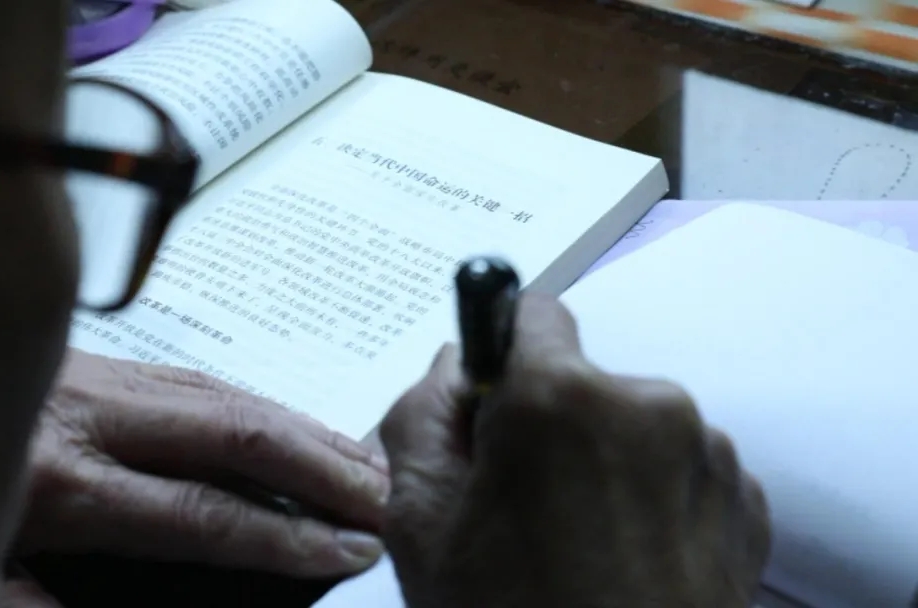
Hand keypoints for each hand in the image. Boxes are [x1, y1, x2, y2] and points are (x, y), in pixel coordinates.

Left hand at [13, 348, 389, 577]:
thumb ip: (34, 606)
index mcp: (56, 481)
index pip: (201, 512)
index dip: (283, 535)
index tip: (346, 547)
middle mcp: (85, 415)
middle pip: (230, 430)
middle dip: (317, 461)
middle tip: (382, 491)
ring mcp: (90, 376)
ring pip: (220, 392)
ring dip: (297, 424)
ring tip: (356, 455)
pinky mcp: (88, 359)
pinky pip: (192, 376)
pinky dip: (253, 401)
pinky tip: (285, 422)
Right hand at [379, 293, 770, 606]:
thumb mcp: (421, 522)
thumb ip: (423, 415)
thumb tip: (457, 363)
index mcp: (562, 397)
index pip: (531, 312)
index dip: (503, 359)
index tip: (496, 411)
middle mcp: (650, 404)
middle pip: (583, 380)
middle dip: (553, 424)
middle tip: (526, 507)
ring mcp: (710, 453)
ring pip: (635, 426)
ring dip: (606, 464)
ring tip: (583, 547)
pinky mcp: (747, 501)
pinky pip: (683, 470)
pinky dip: (654, 500)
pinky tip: (629, 560)